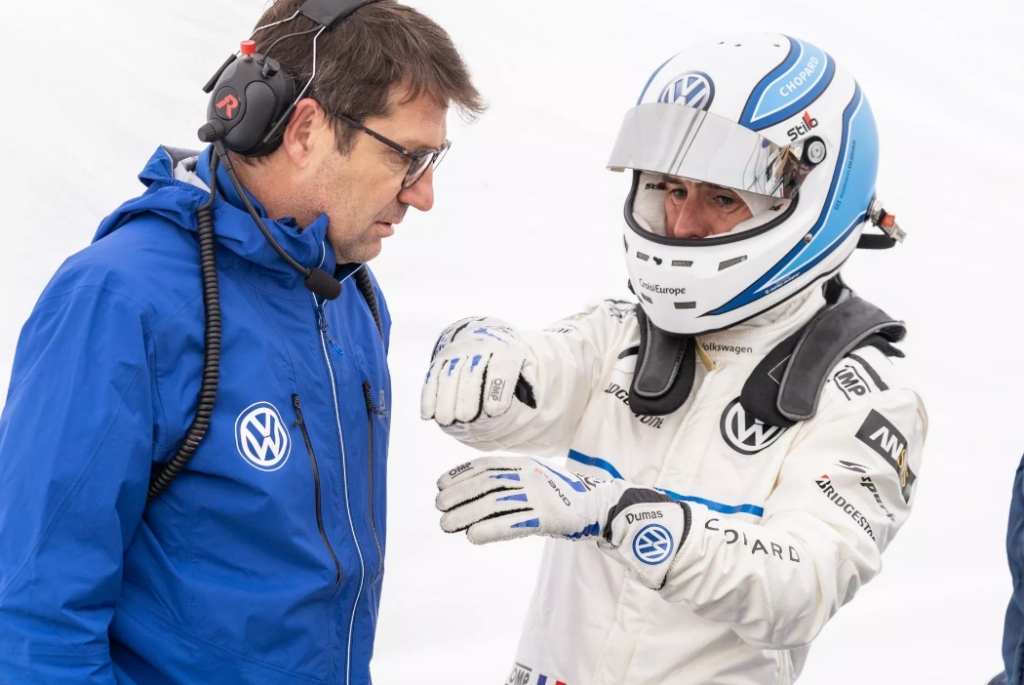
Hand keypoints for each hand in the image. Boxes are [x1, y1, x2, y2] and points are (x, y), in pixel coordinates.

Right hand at [420, 317, 535, 426]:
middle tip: (466, 418)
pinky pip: (432, 376)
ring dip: (445, 398)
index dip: (497, 388)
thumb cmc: (506, 358)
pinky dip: (428, 396)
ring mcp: (457, 352)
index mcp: (504, 349)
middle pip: (471, 373)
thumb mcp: (523, 364)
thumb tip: (532, 400)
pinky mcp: (440, 359)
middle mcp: (478, 347)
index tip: (494, 411)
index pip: (501, 367)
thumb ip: (528, 382)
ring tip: (447, 420)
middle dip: (467, 396)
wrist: (485, 333)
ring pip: (448, 375)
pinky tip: (428, 415)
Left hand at [435, 456, 691, 588]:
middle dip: (458, 495)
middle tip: (439, 508)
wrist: (600, 507)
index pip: (485, 465)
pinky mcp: (547, 517)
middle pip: (485, 483)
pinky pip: (512, 523)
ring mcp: (539, 495)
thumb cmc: (560, 496)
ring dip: (465, 514)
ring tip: (446, 525)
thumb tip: (469, 497)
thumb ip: (507, 484)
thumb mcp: (533, 480)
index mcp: (524, 464)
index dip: (460, 475)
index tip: (440, 485)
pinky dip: (489, 529)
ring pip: (494, 503)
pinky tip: (472, 536)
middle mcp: (529, 475)